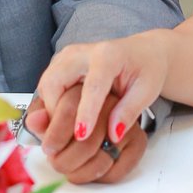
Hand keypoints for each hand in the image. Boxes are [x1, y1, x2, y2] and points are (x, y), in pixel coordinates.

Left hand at [24, 85, 147, 184]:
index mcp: (87, 86)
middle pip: (86, 140)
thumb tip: (34, 122)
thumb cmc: (77, 107)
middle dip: (66, 158)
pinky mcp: (139, 140)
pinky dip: (101, 177)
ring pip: (101, 158)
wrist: (115, 101)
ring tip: (69, 171)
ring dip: (80, 172)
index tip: (48, 148)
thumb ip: (43, 114)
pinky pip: (118, 169)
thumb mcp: (55, 106)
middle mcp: (111, 100)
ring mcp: (127, 122)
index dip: (56, 132)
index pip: (70, 108)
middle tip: (56, 162)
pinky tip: (89, 172)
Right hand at [32, 31, 168, 157]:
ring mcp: (67, 56)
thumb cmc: (146, 69)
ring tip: (59, 135)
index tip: (81, 136)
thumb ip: (130, 111)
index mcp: (107, 55)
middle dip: (54, 112)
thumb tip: (113, 135)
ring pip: (45, 84)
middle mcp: (81, 52)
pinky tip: (57, 124)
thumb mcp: (147, 90)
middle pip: (55, 81)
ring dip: (48, 112)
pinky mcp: (60, 63)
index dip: (85, 112)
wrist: (142, 51)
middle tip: (62, 140)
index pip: (92, 86)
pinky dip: (48, 107)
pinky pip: (46, 86)